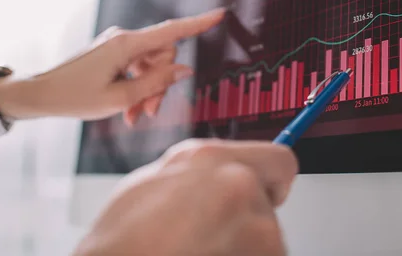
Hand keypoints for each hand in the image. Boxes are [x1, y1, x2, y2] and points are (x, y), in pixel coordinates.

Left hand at [0, 9, 224, 122]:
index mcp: (126, 45)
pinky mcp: (111, 52)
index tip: (219, 14)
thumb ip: (156, 84)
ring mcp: (117, 45)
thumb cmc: (74, 97)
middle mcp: (123, 38)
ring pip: (150, 65)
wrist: (39, 93)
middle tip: (149, 113)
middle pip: (163, 56)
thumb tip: (183, 70)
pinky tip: (128, 111)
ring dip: (148, 91)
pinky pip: (136, 67)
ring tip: (135, 116)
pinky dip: (137, 87)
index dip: (198, 23)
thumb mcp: (120, 99)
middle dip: (161, 84)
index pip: (171, 31)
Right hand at [74, 139, 297, 255]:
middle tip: (218, 236)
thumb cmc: (123, 238)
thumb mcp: (154, 181)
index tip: (268, 194)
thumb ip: (196, 174)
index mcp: (208, 156)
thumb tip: (217, 176)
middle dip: (252, 220)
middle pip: (269, 203)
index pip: (279, 159)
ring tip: (202, 250)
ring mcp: (253, 222)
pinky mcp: (263, 252)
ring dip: (244, 247)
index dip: (272, 181)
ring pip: (269, 239)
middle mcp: (237, 181)